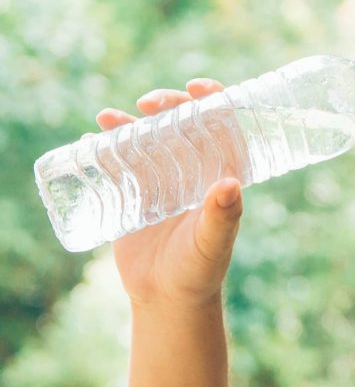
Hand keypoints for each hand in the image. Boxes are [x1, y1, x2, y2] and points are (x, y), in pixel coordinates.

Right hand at [96, 78, 242, 309]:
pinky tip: (92, 139)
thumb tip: (230, 184)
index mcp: (220, 174)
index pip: (224, 126)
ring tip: (110, 117)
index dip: (215, 99)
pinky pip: (119, 161)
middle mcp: (193, 171)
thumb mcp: (213, 243)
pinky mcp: (134, 194)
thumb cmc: (199, 271)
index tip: (197, 87)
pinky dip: (105, 145)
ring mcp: (163, 180)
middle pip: (183, 123)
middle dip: (168, 104)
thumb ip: (223, 216)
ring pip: (148, 138)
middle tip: (149, 102)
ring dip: (130, 121)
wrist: (166, 298)